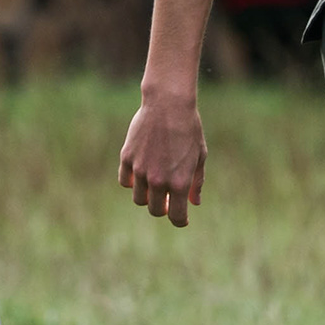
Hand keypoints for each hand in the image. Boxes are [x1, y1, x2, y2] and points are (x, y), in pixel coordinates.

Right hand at [119, 90, 208, 226]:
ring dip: (147, 195)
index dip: (179, 220)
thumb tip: (194, 202)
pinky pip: (125, 181)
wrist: (168, 104)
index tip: (181, 217)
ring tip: (155, 183)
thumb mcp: (199, 156)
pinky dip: (132, 181)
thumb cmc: (189, 129)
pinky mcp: (127, 158)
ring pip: (139, 198)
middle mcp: (158, 180)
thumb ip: (196, 182)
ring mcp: (140, 170)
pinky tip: (141, 172)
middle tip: (168, 198)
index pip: (176, 217)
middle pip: (155, 210)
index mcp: (179, 183)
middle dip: (163, 207)